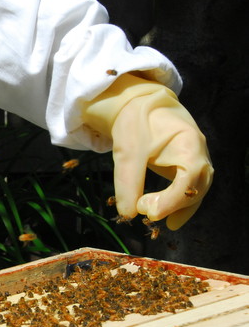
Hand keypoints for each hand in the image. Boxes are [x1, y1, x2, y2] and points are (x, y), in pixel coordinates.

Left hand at [83, 74, 213, 229]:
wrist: (140, 105)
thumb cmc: (137, 123)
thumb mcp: (127, 151)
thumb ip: (128, 181)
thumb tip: (129, 213)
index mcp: (188, 142)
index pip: (190, 175)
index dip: (173, 198)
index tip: (150, 212)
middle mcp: (199, 152)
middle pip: (197, 186)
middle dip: (174, 204)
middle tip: (147, 214)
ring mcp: (196, 160)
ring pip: (196, 190)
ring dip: (179, 208)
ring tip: (158, 221)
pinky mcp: (187, 167)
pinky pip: (189, 189)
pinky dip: (180, 204)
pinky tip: (170, 220)